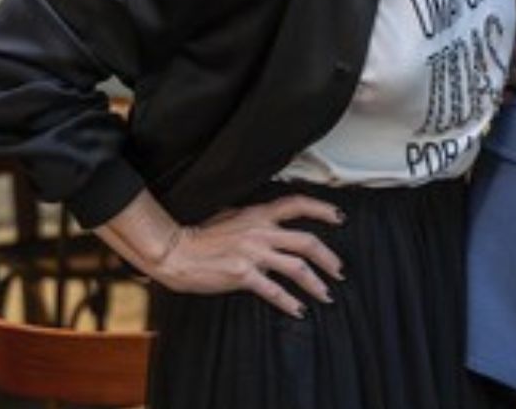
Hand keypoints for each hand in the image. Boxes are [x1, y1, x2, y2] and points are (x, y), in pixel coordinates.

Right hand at [150, 195, 344, 317]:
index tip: (339, 218)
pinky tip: (298, 310)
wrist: (175, 251)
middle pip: (307, 242)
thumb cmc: (200, 235)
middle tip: (340, 270)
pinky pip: (273, 290)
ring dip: (316, 283)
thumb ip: (255, 218)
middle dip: (329, 258)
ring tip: (326, 294)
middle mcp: (260, 232)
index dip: (322, 209)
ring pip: (297, 267)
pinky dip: (289, 303)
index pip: (297, 204)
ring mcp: (253, 254)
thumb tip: (271, 219)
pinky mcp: (243, 275)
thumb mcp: (231, 215)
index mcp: (259, 215)